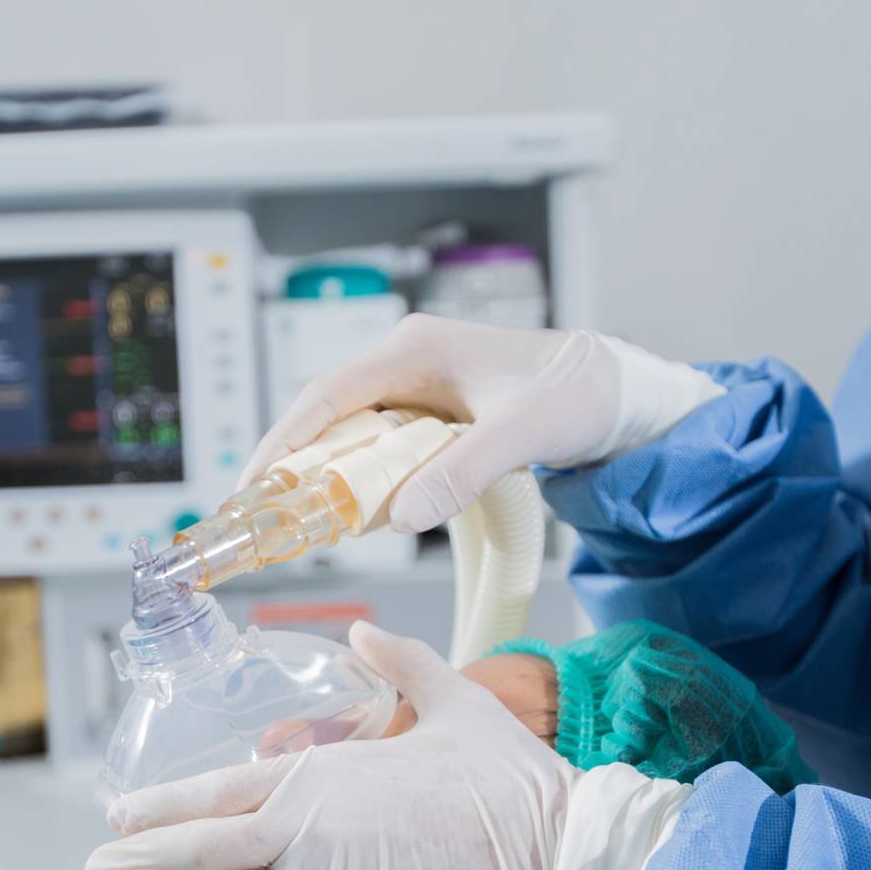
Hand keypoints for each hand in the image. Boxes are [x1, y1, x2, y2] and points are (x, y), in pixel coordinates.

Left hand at [86, 623, 574, 869]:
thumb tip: (361, 634)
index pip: (220, 790)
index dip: (161, 807)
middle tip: (90, 869)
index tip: (117, 815)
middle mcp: (313, 831)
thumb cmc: (509, 777)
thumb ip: (396, 664)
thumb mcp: (452, 698)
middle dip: (138, 860)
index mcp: (327, 773)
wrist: (560, 849)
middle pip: (202, 850)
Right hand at [242, 314, 722, 532]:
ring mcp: (420, 386)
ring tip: (297, 521)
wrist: (617, 389)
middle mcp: (409, 360)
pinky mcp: (434, 412)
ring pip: (352, 431)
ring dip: (326, 474)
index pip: (327, 394)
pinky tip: (357, 511)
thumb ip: (462, 471)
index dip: (284, 440)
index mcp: (416, 348)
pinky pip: (381, 445)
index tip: (253, 485)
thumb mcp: (522, 433)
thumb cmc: (577, 393)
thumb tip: (403, 516)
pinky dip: (363, 477)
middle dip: (292, 464)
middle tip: (263, 517)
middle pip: (328, 414)